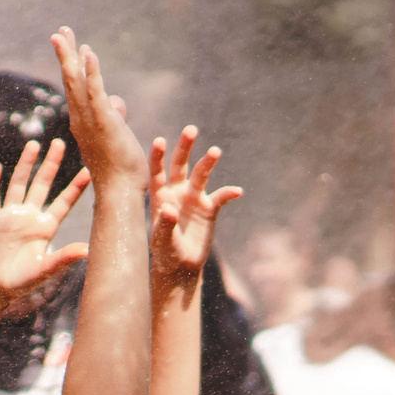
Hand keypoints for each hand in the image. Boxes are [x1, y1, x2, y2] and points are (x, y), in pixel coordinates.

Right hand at [0, 141, 91, 306]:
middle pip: (42, 184)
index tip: (89, 169)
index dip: (76, 186)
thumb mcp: (44, 271)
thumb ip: (62, 259)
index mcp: (46, 227)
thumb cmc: (21, 283)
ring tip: (33, 145)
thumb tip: (87, 250)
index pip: (64, 202)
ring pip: (19, 184)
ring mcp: (11, 216)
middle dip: (51, 164)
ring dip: (25, 164)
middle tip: (61, 142)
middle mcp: (30, 217)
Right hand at [49, 28, 142, 184]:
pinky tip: (88, 52)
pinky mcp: (103, 121)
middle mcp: (81, 117)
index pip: (77, 87)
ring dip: (69, 56)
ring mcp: (90, 119)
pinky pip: (95, 91)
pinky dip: (91, 71)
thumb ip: (115, 115)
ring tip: (63, 34)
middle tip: (60, 32)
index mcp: (83, 121)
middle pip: (71, 79)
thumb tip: (115, 100)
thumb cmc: (120, 169)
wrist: (120, 192)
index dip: (74, 65)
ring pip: (76, 82)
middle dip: (65, 53)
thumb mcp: (118, 135)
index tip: (74, 46)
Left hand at [149, 128, 241, 285]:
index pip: (157, 171)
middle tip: (190, 130)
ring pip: (201, 175)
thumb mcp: (162, 240)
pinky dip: (229, 193)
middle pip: (181, 164)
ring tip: (215, 151)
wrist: (181, 265)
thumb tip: (168, 209)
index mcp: (160, 195)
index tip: (159, 141)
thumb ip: (164, 225)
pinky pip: (221, 197)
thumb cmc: (165, 251)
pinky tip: (237, 191)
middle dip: (185, 147)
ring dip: (208, 163)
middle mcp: (177, 191)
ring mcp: (194, 198)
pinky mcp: (209, 209)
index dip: (158, 156)